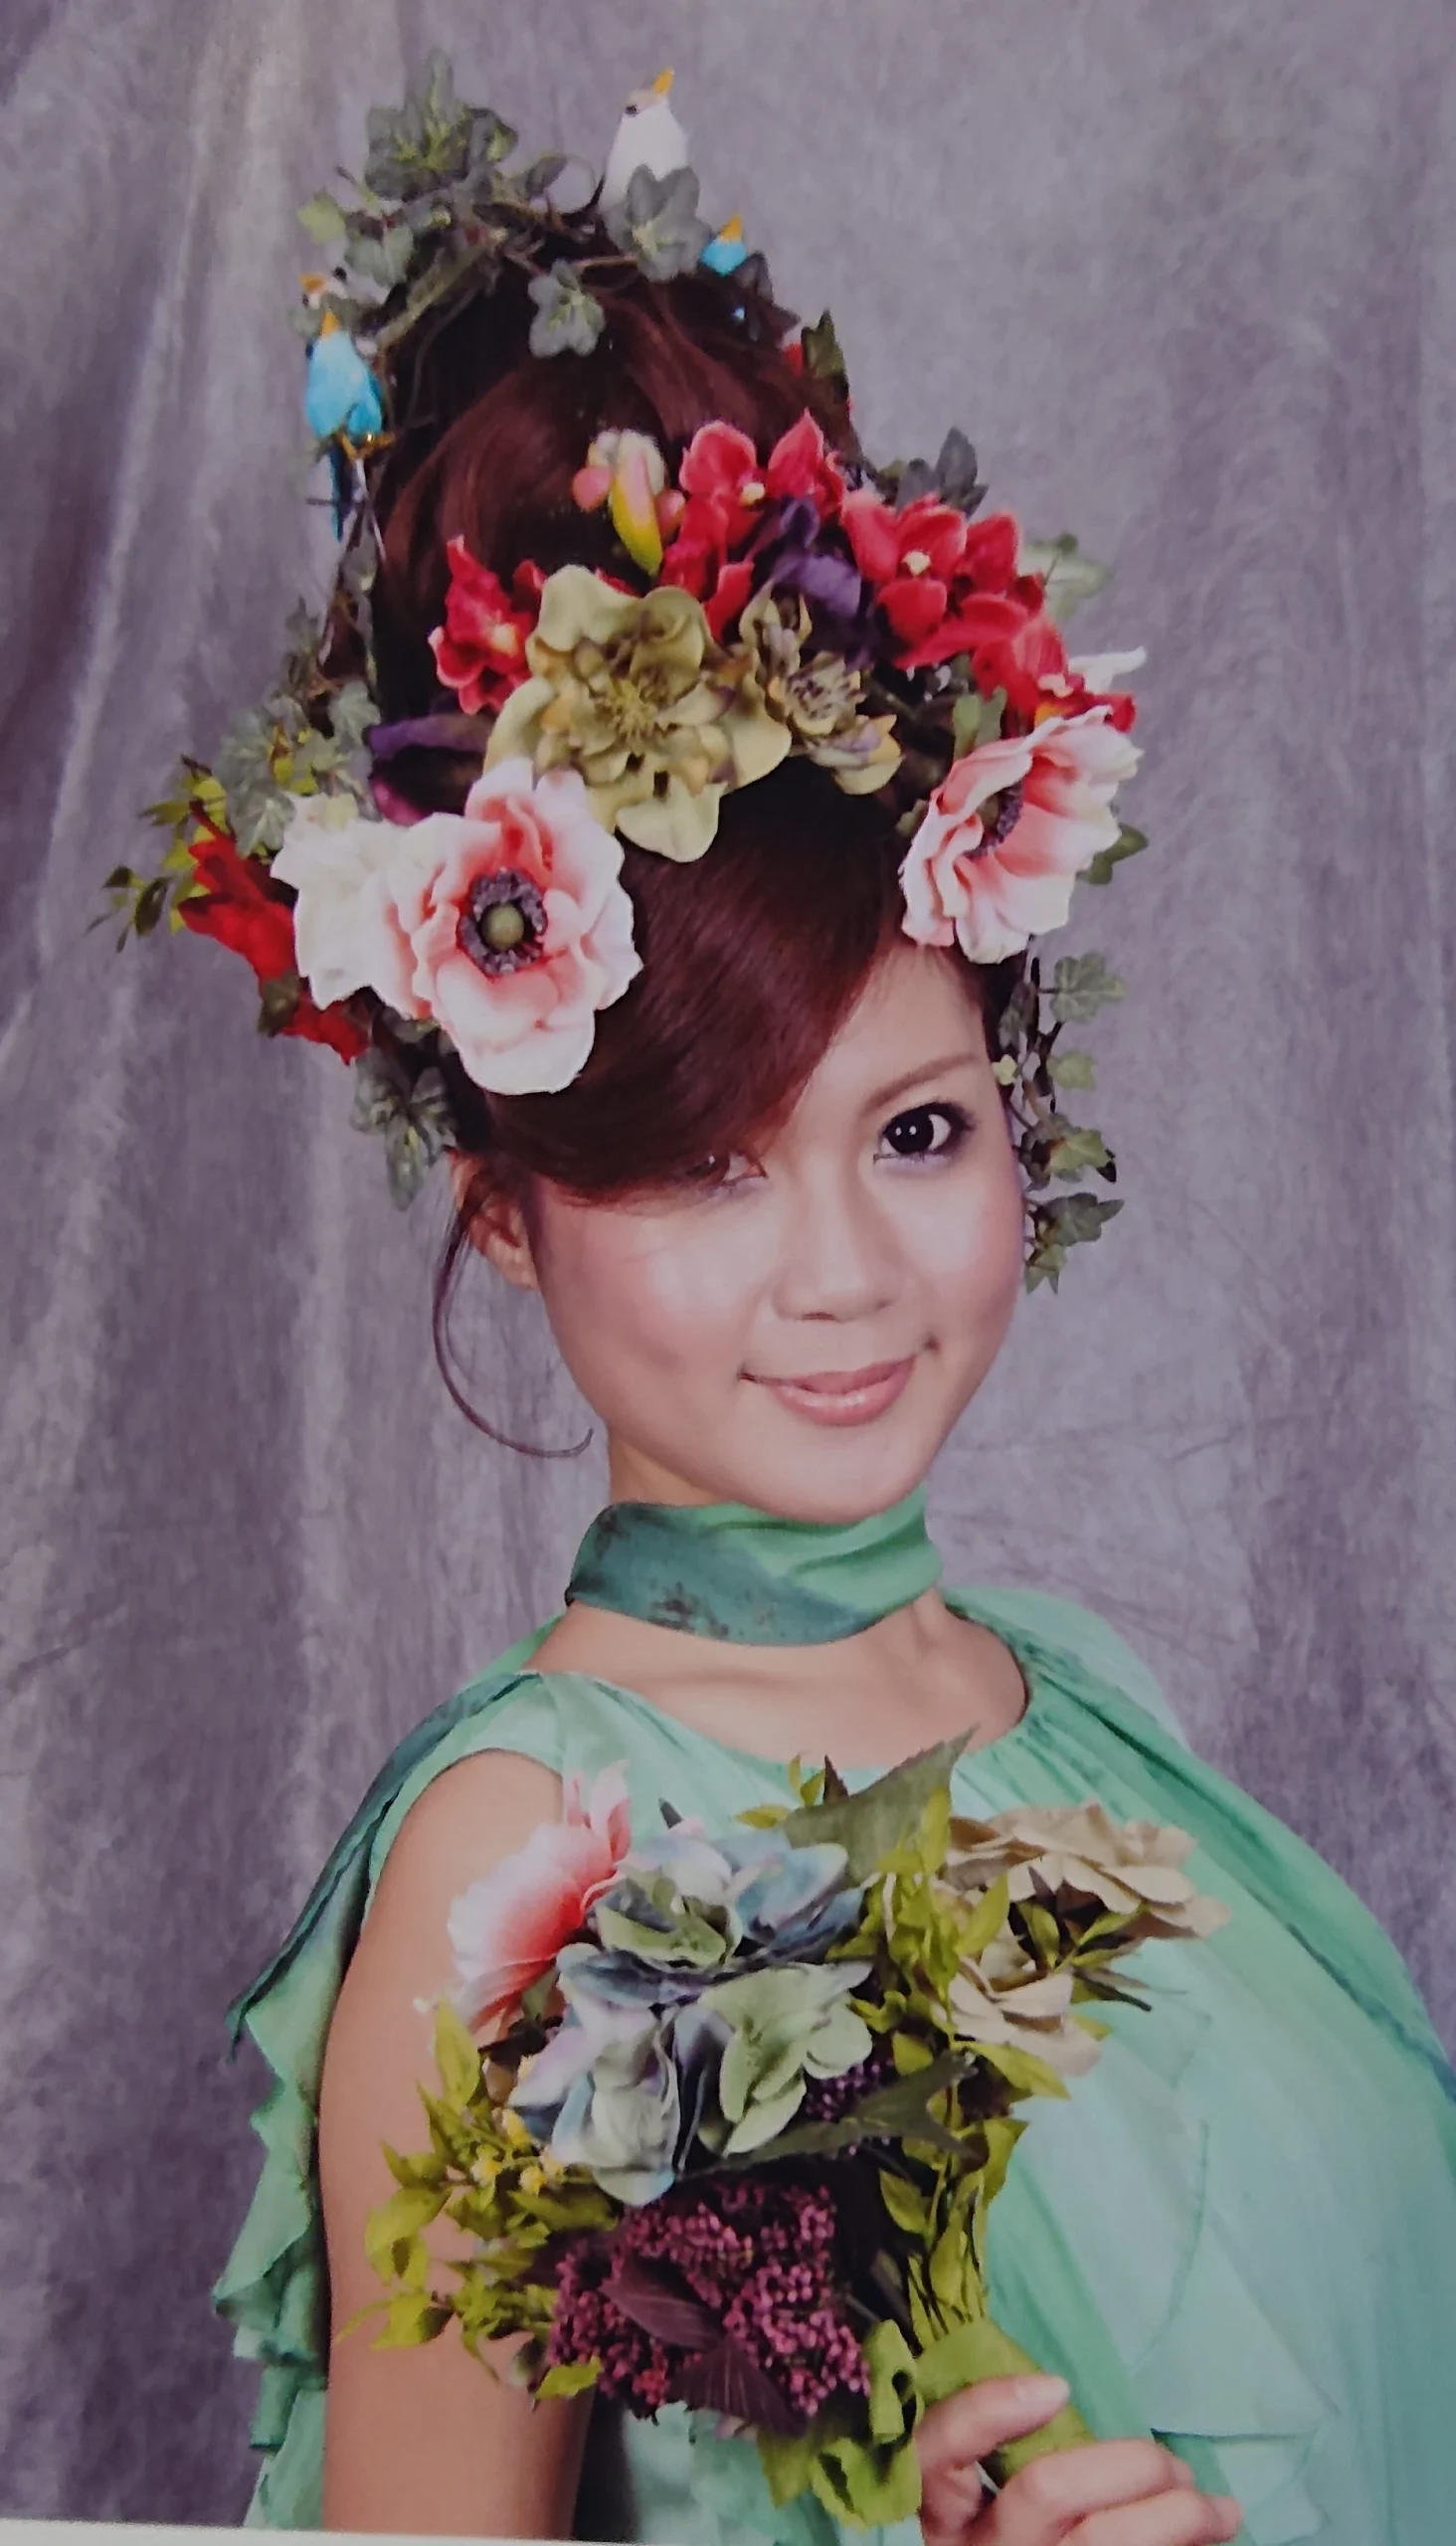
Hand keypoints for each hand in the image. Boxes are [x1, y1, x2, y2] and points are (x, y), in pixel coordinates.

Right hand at [918, 2375, 1242, 2544]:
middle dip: (1130, 2465)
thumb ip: (1021, 2455)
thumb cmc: (1029, 2538)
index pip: (938, 2451)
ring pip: (1103, 2539)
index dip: (988, 2411)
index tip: (1058, 2386)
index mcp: (951, 2516)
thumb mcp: (1002, 2503)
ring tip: (1218, 2509)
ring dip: (1179, 2515)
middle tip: (1176, 2467)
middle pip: (1047, 2490)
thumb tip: (1076, 2400)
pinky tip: (1211, 2541)